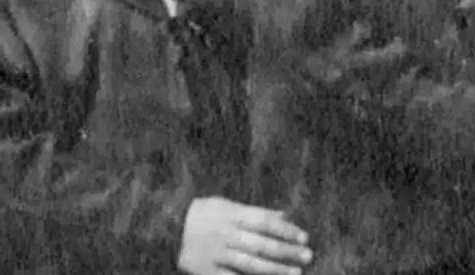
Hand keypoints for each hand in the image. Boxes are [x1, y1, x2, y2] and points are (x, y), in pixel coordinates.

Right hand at [179, 197, 312, 274]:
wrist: (166, 227)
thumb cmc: (202, 214)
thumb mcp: (227, 205)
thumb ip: (256, 212)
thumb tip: (285, 215)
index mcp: (231, 214)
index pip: (264, 222)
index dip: (286, 229)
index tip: (304, 236)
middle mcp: (225, 233)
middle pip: (261, 244)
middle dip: (286, 250)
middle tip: (307, 255)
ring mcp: (216, 253)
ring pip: (250, 263)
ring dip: (275, 269)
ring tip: (295, 272)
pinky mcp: (208, 271)